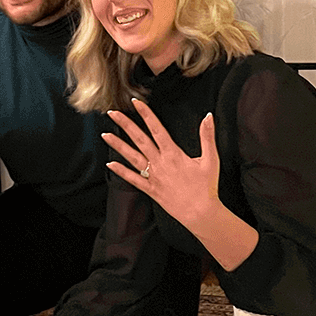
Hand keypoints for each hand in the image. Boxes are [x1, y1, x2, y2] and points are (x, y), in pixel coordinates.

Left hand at [103, 98, 220, 232]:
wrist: (200, 212)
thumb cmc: (206, 187)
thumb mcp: (211, 159)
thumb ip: (207, 136)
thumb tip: (208, 116)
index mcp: (173, 154)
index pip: (157, 129)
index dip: (146, 114)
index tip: (136, 103)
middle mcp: (160, 163)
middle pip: (139, 139)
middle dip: (125, 124)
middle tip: (113, 113)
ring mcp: (153, 176)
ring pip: (132, 157)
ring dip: (118, 145)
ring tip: (105, 135)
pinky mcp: (151, 189)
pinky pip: (133, 179)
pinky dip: (121, 171)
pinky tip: (111, 164)